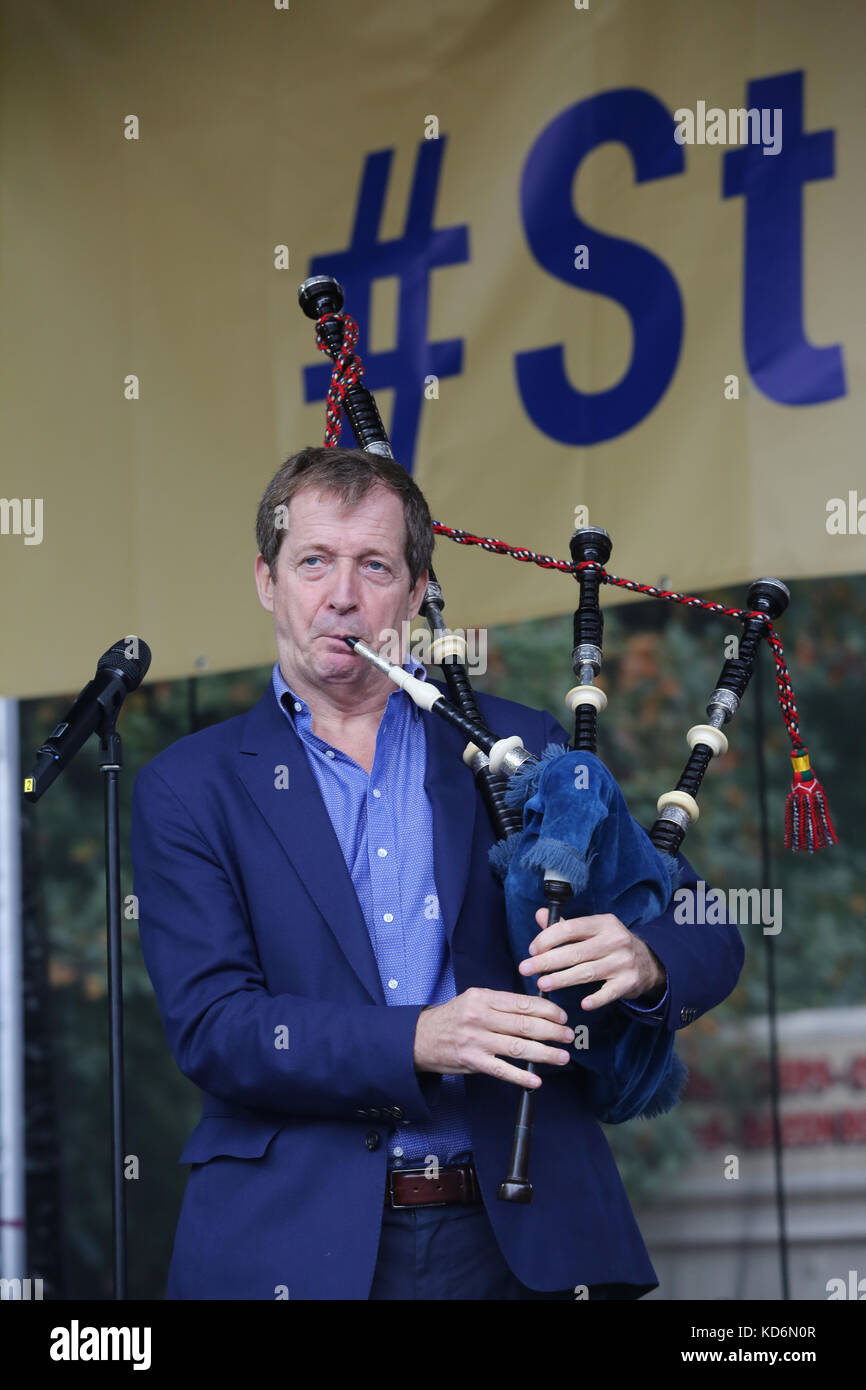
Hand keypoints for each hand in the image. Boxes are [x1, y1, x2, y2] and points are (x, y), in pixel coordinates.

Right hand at [413, 987, 574, 1089]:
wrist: (420, 1038)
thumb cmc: (453, 1018)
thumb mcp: (473, 1000)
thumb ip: (500, 1003)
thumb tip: (535, 1009)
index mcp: (483, 997)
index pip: (522, 1003)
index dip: (547, 1010)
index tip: (562, 1017)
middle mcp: (480, 1016)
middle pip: (524, 1024)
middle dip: (552, 1031)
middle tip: (569, 1036)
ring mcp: (476, 1040)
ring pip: (517, 1046)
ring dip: (544, 1053)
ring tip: (562, 1057)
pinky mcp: (472, 1061)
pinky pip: (502, 1070)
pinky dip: (521, 1076)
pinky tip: (536, 1080)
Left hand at [518, 910, 665, 1009]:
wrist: (647, 962)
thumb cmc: (611, 945)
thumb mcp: (593, 930)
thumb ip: (565, 926)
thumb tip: (540, 914)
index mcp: (603, 923)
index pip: (570, 928)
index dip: (547, 939)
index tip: (532, 950)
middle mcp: (615, 940)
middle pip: (575, 952)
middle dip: (546, 961)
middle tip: (525, 969)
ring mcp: (623, 962)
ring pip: (586, 972)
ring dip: (561, 979)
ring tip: (542, 984)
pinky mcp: (629, 982)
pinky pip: (609, 993)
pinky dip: (596, 999)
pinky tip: (582, 1004)